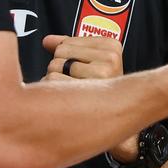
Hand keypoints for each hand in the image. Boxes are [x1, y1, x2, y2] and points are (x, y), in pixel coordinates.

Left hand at [41, 35, 138, 160]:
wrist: (120, 126)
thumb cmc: (101, 94)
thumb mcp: (91, 64)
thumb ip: (69, 48)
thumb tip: (47, 41)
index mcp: (112, 46)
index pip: (65, 43)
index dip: (66, 60)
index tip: (82, 72)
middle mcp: (110, 58)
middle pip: (58, 55)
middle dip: (60, 71)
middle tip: (78, 86)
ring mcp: (102, 75)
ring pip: (53, 69)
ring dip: (56, 83)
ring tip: (76, 95)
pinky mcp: (90, 92)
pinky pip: (52, 83)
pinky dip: (53, 95)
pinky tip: (71, 103)